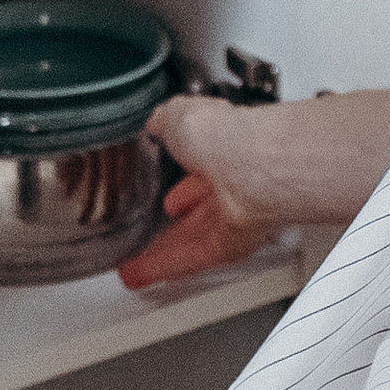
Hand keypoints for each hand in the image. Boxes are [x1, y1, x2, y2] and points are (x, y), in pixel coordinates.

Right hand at [117, 92, 280, 290]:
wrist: (251, 166)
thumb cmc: (226, 133)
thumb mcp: (178, 115)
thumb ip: (165, 123)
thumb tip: (156, 122)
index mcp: (226, 143)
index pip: (203, 161)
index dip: (184, 172)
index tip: (167, 184)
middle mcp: (236, 178)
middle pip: (203, 206)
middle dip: (180, 218)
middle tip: (157, 228)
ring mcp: (237, 212)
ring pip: (196, 237)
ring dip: (163, 251)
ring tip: (138, 264)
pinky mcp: (233, 243)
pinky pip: (195, 257)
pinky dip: (165, 266)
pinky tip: (142, 273)